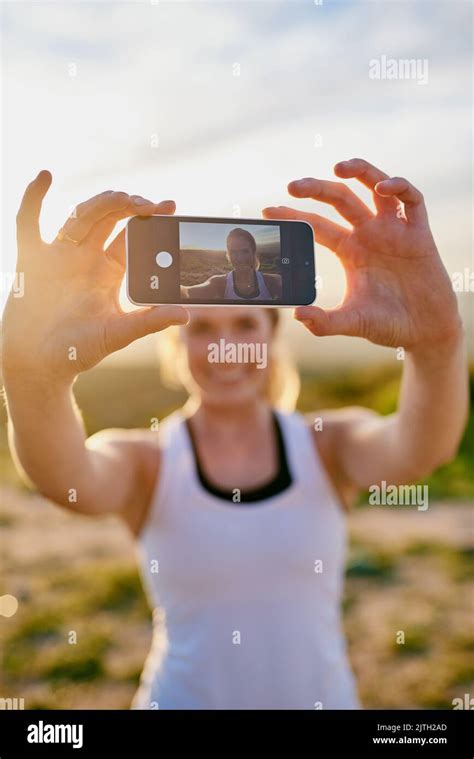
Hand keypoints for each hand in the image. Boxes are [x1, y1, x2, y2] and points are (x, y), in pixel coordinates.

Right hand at [3, 170, 188, 382]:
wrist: (39, 365)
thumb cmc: (78, 351)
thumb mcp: (117, 334)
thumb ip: (148, 322)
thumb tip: (185, 314)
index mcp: (109, 271)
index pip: (132, 237)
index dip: (150, 220)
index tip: (170, 206)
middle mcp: (86, 258)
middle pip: (109, 218)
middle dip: (130, 205)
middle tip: (151, 205)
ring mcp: (58, 255)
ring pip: (80, 216)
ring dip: (101, 202)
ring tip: (124, 198)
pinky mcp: (31, 258)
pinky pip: (28, 222)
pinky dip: (33, 199)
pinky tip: (45, 177)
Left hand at [263, 158, 461, 352]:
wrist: (425, 332)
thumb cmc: (388, 324)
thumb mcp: (353, 322)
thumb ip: (325, 322)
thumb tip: (297, 315)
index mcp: (350, 250)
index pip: (317, 225)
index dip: (294, 215)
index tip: (268, 211)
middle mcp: (369, 234)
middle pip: (341, 199)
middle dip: (317, 189)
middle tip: (293, 185)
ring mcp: (394, 230)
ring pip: (374, 188)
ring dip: (359, 171)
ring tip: (338, 167)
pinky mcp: (419, 232)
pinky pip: (411, 200)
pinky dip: (399, 187)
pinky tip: (383, 188)